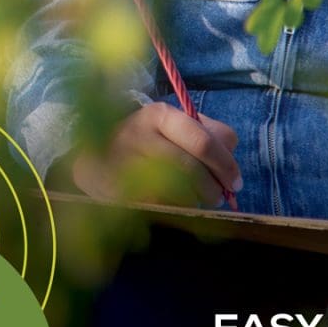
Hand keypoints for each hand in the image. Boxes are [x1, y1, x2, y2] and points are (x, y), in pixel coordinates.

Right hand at [71, 101, 241, 207]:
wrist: (92, 154)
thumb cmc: (146, 139)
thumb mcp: (173, 124)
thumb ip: (207, 133)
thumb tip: (232, 156)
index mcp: (160, 115)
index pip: (203, 140)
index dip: (225, 164)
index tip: (236, 180)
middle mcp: (140, 136)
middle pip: (190, 169)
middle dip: (213, 188)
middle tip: (220, 198)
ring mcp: (124, 165)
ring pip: (174, 192)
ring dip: (195, 202)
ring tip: (198, 201)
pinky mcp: (115, 192)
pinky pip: (157, 208)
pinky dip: (175, 211)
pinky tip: (177, 207)